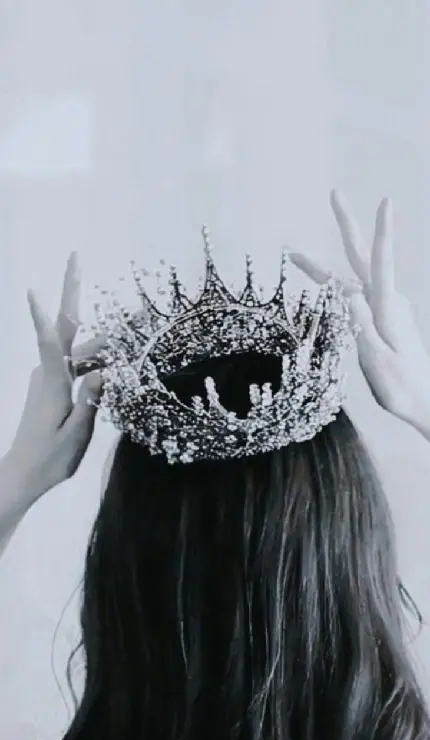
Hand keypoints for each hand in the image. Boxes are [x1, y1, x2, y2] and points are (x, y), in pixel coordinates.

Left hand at [9, 253, 102, 496]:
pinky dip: (91, 359)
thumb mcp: (77, 434)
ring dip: (97, 340)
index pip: (49, 342)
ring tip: (128, 335)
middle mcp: (47, 374)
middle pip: (63, 329)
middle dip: (72, 294)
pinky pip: (74, 364)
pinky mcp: (51, 387)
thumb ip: (90, 401)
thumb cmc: (51, 458)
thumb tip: (103, 371)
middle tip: (78, 259)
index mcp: (53, 383)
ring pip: (75, 349)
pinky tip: (110, 365)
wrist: (23, 474)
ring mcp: (48, 379)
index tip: (33, 288)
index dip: (44, 314)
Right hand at [289, 190, 429, 434]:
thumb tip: (346, 292)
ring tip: (295, 258)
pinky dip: (335, 289)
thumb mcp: (378, 361)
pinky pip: (354, 297)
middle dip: (347, 225)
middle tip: (334, 194)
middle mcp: (388, 303)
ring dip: (323, 267)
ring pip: (350, 279)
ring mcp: (387, 309)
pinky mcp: (384, 319)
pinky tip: (323, 293)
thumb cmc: (402, 388)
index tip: (385, 202)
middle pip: (363, 257)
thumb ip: (362, 325)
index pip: (383, 264)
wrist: (426, 402)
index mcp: (388, 310)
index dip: (382, 232)